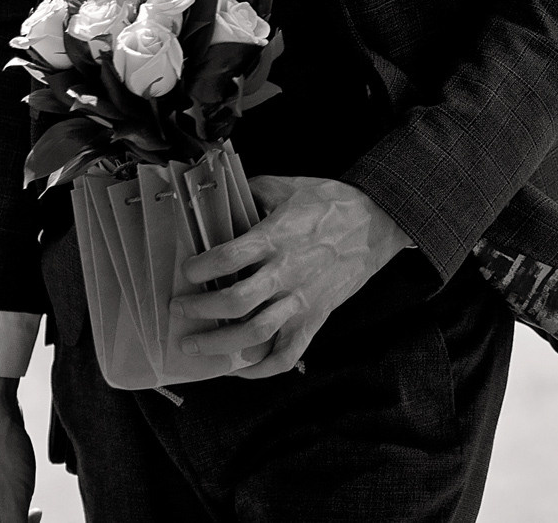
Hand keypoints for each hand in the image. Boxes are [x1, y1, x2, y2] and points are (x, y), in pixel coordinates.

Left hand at [174, 175, 411, 378]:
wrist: (378, 221)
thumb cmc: (331, 202)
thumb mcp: (287, 186)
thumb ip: (250, 193)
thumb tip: (217, 203)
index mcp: (278, 237)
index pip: (228, 258)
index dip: (200, 268)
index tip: (188, 271)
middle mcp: (288, 272)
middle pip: (236, 302)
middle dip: (199, 310)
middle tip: (179, 310)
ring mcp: (302, 300)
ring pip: (256, 335)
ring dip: (218, 345)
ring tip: (194, 346)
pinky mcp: (316, 318)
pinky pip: (286, 356)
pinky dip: (259, 370)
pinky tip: (237, 368)